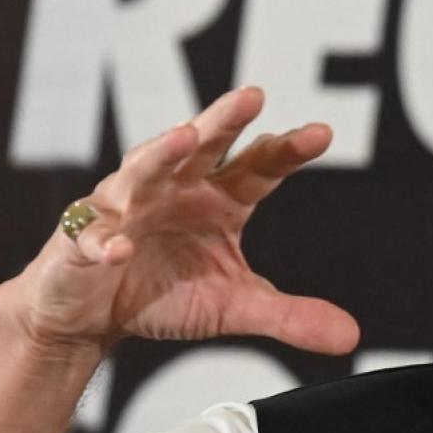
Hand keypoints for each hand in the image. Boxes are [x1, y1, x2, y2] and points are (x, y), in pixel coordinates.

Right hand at [7, 87, 359, 355]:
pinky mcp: (81, 241)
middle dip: (224, 120)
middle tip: (252, 96)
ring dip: (161, 154)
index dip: (287, 149)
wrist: (90, 314)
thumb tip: (351, 336)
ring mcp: (124, 208)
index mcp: (219, 199)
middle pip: (203, 146)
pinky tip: (119, 249)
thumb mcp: (235, 306)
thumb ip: (290, 315)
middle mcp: (174, 189)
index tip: (321, 133)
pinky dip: (104, 242)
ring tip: (184, 138)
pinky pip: (92, 238)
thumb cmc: (164, 292)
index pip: (259, 166)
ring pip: (142, 172)